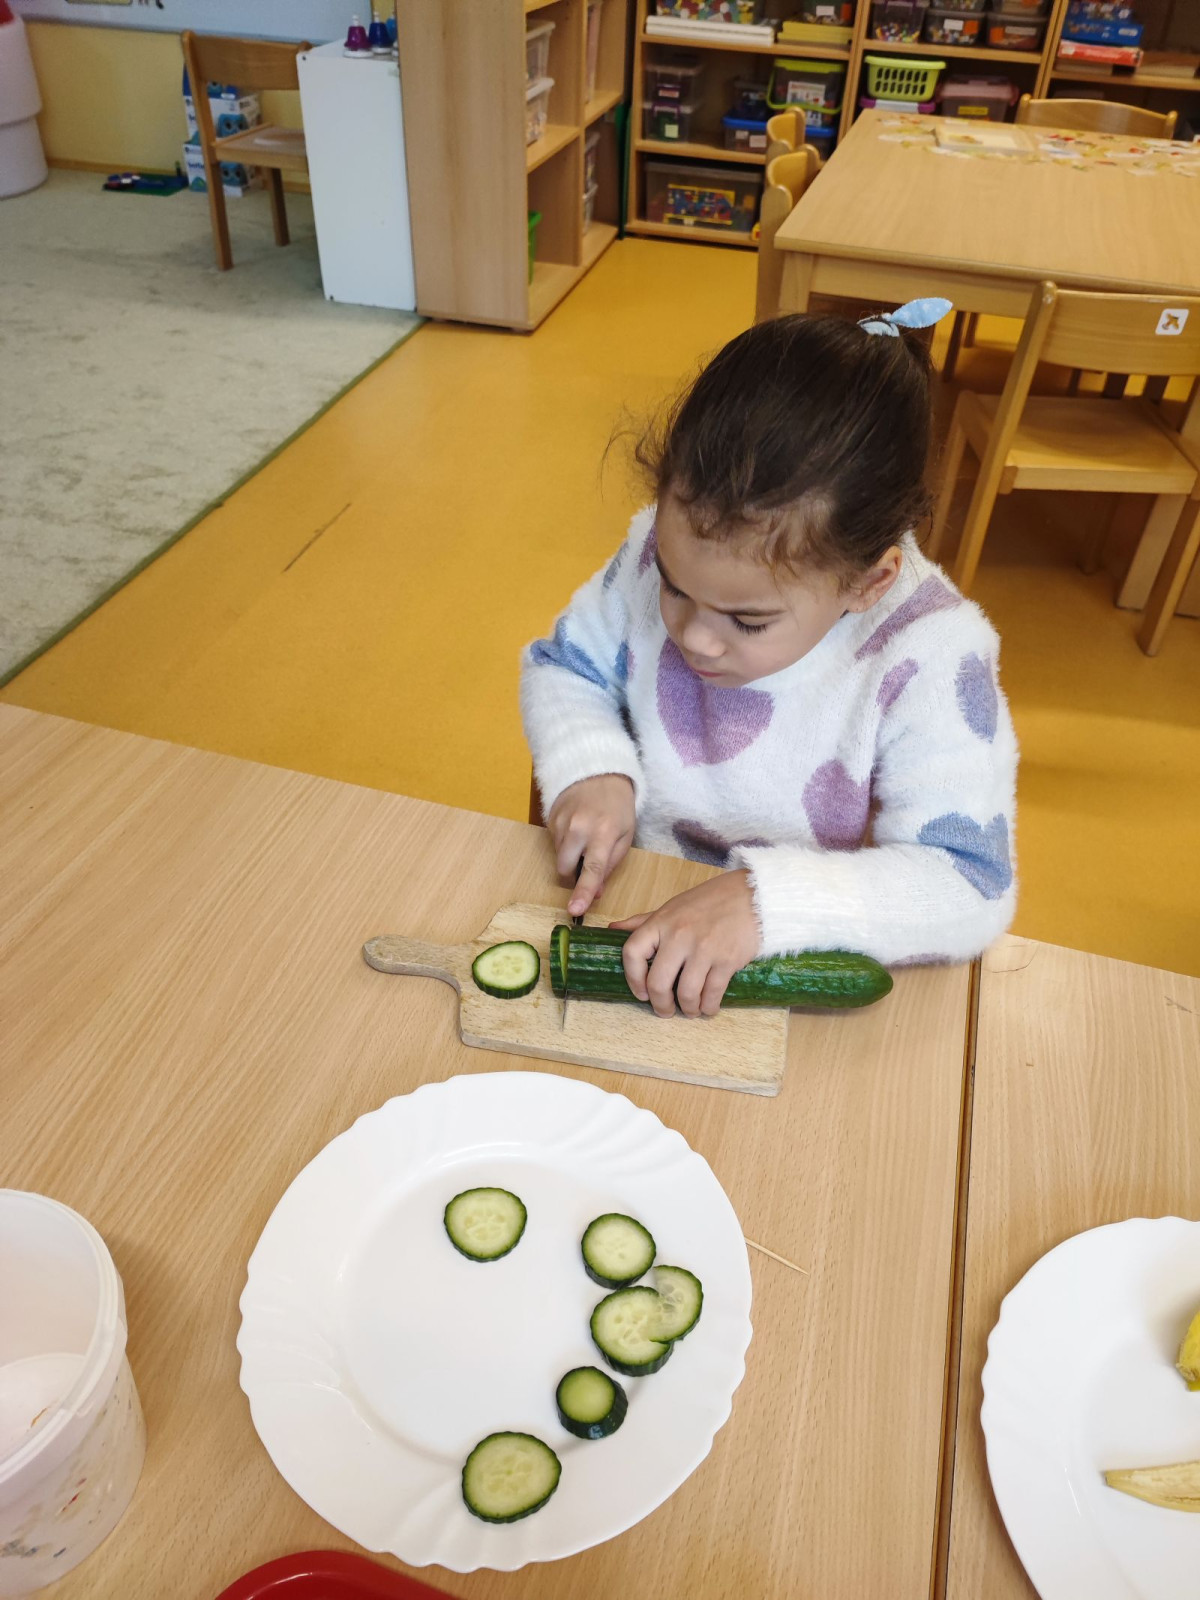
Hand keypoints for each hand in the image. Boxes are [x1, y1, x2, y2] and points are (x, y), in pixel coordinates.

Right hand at [547, 775, 635, 916]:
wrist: (597, 774)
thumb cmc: (617, 808)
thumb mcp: (625, 835)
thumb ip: (611, 865)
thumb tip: (596, 893)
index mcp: (603, 833)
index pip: (593, 869)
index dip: (584, 891)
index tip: (574, 910)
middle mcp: (578, 828)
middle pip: (566, 869)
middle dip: (574, 876)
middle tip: (588, 863)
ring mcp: (561, 823)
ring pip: (559, 858)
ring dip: (571, 858)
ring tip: (585, 839)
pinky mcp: (550, 820)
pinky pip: (555, 845)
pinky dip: (565, 845)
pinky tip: (576, 829)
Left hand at [609, 870, 759, 1018]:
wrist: (753, 895)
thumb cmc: (711, 900)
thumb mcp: (673, 906)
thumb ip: (645, 921)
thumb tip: (613, 928)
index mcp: (661, 921)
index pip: (632, 953)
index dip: (632, 979)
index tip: (641, 993)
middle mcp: (679, 935)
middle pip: (658, 982)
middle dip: (660, 1005)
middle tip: (665, 1011)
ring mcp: (703, 949)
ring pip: (686, 993)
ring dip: (688, 1009)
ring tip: (691, 1010)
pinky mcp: (727, 960)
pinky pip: (712, 994)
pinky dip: (709, 1007)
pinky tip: (709, 1007)